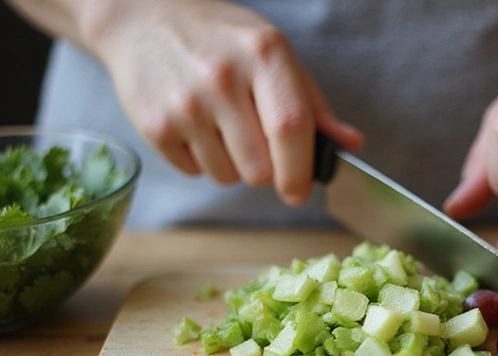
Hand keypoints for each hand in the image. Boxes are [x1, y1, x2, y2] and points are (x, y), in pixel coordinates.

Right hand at [89, 0, 362, 204]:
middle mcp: (222, 78)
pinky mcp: (154, 126)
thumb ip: (314, 104)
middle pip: (260, 168)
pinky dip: (202, 160)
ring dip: (233, 165)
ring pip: (228, 177)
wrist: (143, 17)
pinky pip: (195, 172)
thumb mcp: (274, 53)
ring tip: (222, 126)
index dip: (300, 171)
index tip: (300, 192)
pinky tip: (195, 124)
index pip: (291, 127)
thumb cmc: (221, 39)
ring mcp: (184, 104)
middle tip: (257, 142)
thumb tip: (349, 144)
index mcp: (264, 55)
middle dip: (267, 170)